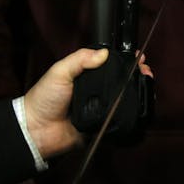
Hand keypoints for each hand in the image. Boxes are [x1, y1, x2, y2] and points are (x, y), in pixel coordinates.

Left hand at [20, 49, 154, 158]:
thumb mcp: (60, 71)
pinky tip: (139, 105)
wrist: (37, 130)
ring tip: (146, 83)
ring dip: (136, 91)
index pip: (109, 65)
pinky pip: (118, 118)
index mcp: (85, 75)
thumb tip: (104, 53)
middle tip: (145, 70)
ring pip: (122, 99)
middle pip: (119, 81)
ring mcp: (99, 107)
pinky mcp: (101, 124)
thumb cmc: (44, 98)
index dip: (123, 60)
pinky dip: (128, 112)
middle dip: (135, 74)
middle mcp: (94, 90)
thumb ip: (80, 59)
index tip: (137, 56)